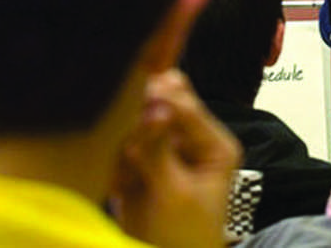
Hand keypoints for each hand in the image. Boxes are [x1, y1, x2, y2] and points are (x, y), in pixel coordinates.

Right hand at [109, 69, 241, 247]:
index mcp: (214, 145)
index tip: (136, 96)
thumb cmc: (185, 236)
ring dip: (124, 146)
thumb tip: (152, 108)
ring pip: (136, 126)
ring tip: (124, 175)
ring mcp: (165, 152)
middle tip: (124, 140)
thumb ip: (160, 150)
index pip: (188, 107)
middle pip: (161, 108)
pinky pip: (121, 148)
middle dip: (139, 123)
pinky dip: (116, 163)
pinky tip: (119, 186)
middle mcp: (191, 142)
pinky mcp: (141, 165)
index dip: (161, 98)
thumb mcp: (175, 193)